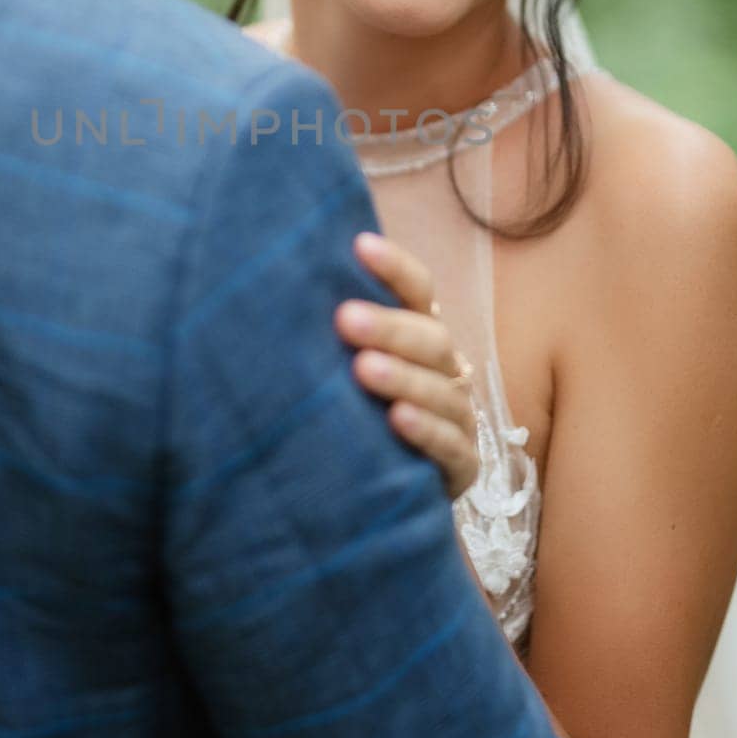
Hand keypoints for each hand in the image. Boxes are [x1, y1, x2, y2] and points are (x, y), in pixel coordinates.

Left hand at [335, 231, 478, 499]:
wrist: (379, 492)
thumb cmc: (356, 412)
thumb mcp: (342, 366)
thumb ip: (331, 328)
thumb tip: (275, 276)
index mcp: (419, 335)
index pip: (417, 291)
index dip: (394, 268)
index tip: (359, 244)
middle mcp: (445, 369)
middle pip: (431, 338)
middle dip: (389, 327)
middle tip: (345, 319)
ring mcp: (458, 417)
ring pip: (441, 390)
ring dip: (403, 378)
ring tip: (364, 369)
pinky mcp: (461, 466)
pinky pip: (450, 446)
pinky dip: (425, 430)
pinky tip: (396, 419)